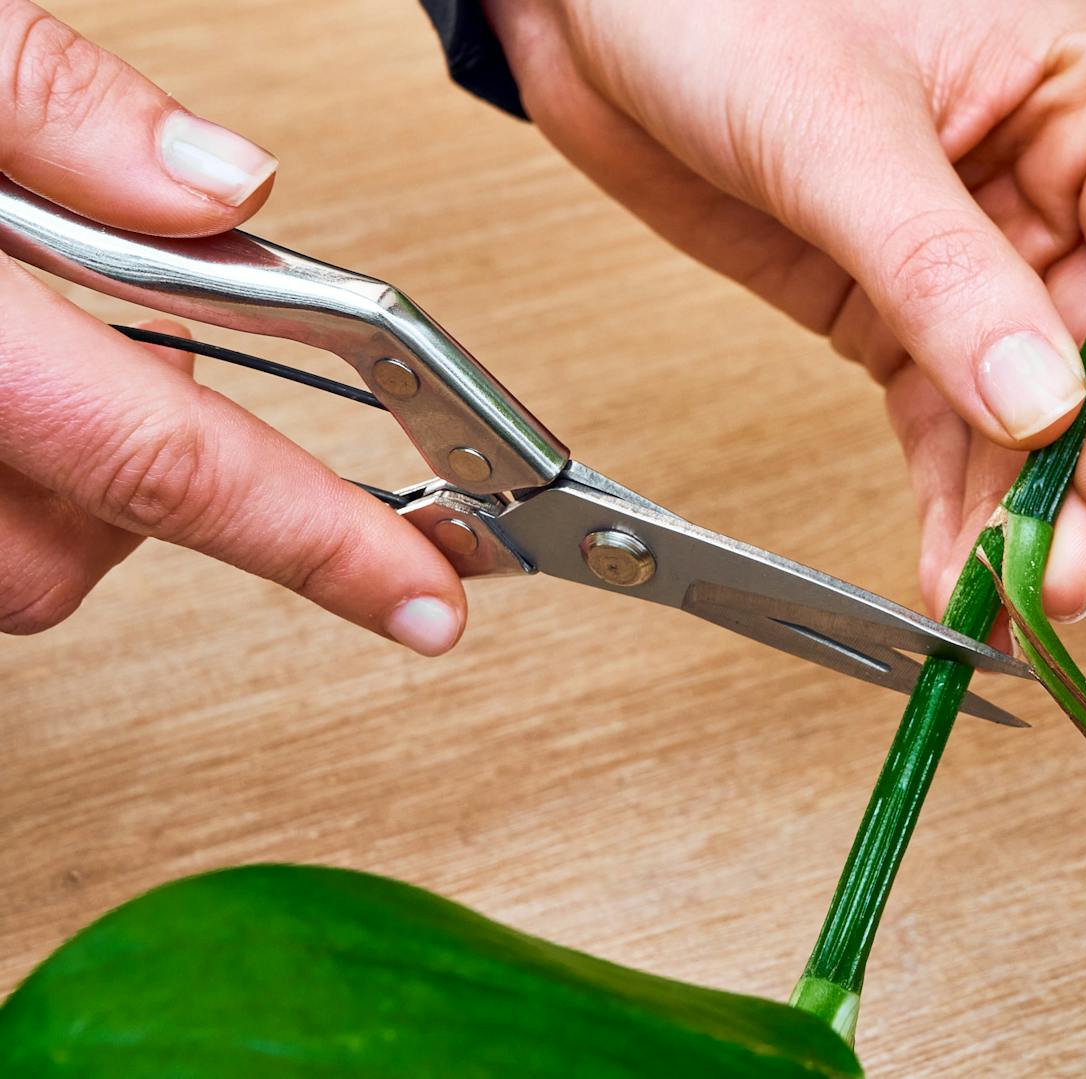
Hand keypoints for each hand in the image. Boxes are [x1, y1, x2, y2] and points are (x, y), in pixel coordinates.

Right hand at [0, 0, 465, 653]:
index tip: (421, 595)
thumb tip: (225, 185)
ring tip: (20, 344)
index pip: (165, 459)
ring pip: (9, 564)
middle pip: (77, 550)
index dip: (318, 542)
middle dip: (149, 472)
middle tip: (131, 336)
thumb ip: (52, 105)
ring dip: (56, 479)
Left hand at [484, 0, 1085, 620]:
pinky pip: (943, 415)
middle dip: (1080, 467)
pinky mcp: (889, 303)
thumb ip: (941, 270)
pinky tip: (955, 561)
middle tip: (1058, 571)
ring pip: (1024, 402)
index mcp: (1074, 91)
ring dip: (1019, 504)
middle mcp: (1040, 175)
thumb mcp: (837, 129)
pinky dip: (950, 493)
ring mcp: (964, 251)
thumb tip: (1041, 403)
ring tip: (1008, 595)